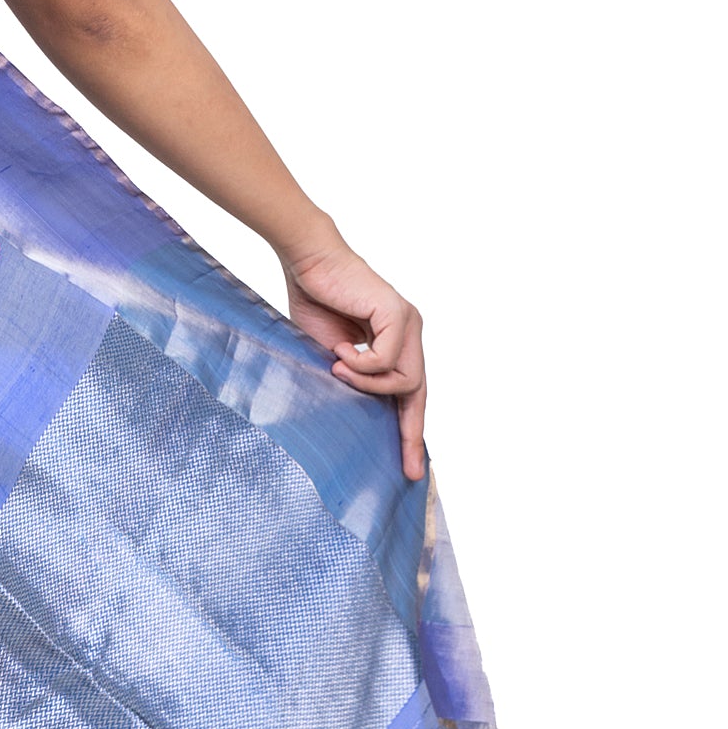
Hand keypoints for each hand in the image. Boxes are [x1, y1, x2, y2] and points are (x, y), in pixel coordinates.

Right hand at [279, 237, 427, 480]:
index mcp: (396, 341)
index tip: (411, 466)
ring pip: (405, 381)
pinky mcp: (398, 315)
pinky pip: (387, 362)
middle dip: (412, 433)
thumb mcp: (334, 353)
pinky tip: (340, 349)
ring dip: (366, 384)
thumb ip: (352, 378)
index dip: (410, 430)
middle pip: (419, 393)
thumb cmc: (315, 300)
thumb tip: (357, 414)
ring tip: (336, 366)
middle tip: (408, 467)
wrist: (308, 261)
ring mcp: (408, 323)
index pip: (410, 392)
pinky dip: (361, 365)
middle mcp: (410, 332)